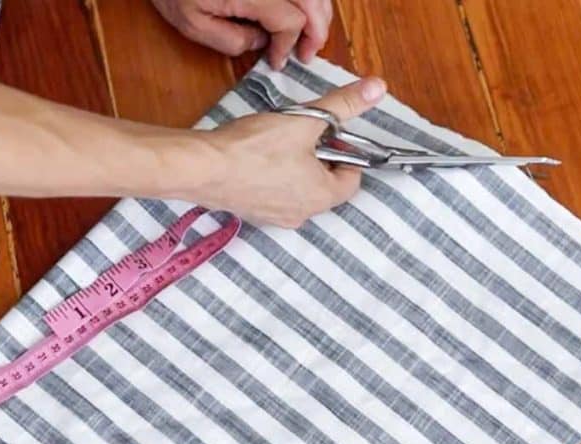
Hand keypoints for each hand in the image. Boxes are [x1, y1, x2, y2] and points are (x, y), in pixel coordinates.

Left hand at [151, 0, 333, 68]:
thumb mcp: (192, 24)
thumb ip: (231, 41)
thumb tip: (262, 41)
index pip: (290, 21)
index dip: (288, 45)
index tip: (278, 61)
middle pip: (313, 3)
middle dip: (316, 32)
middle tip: (306, 54)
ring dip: (318, 13)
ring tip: (310, 34)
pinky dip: (309, 0)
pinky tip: (302, 11)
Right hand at [197, 77, 386, 227]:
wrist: (202, 169)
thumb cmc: (255, 148)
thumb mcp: (305, 120)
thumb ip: (343, 105)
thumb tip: (378, 88)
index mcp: (322, 197)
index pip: (352, 180)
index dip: (346, 153)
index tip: (329, 133)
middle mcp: (302, 215)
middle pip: (325, 185)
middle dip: (319, 159)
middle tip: (302, 134)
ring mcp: (274, 218)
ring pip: (298, 189)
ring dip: (295, 168)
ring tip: (277, 143)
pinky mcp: (251, 213)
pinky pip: (272, 194)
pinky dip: (271, 177)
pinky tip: (256, 158)